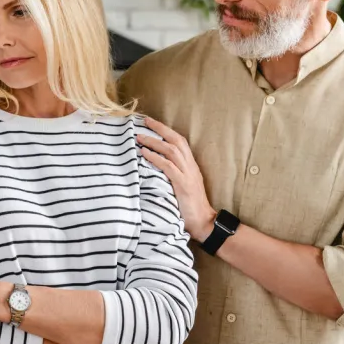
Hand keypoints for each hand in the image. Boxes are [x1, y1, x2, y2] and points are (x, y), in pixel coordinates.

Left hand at [138, 117, 216, 241]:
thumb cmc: (190, 206)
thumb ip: (173, 173)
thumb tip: (154, 165)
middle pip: (176, 140)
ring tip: (139, 137)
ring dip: (154, 142)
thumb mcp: (182, 185)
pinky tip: (144, 153)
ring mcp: (188, 175)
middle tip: (145, 121)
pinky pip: (168, 167)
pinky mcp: (183, 184)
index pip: (180, 141)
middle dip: (160, 129)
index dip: (166, 130)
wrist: (204, 222)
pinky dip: (155, 158)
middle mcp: (190, 166)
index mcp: (191, 165)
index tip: (152, 123)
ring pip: (171, 150)